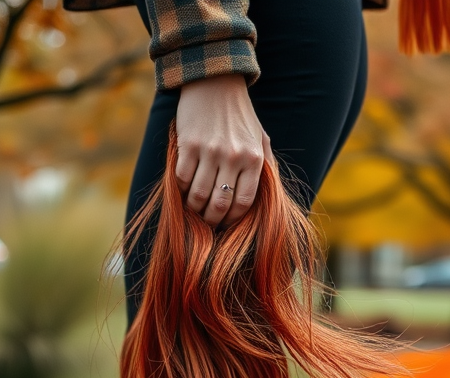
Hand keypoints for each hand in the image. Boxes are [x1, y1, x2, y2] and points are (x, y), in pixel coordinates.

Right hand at [174, 74, 276, 227]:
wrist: (215, 82)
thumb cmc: (240, 115)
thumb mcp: (260, 138)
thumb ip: (266, 165)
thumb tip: (269, 195)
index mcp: (254, 159)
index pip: (244, 202)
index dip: (233, 219)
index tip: (226, 223)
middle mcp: (233, 157)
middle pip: (220, 204)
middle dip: (212, 220)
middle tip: (207, 222)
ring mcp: (209, 151)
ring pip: (198, 195)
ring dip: (194, 209)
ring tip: (194, 210)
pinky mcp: (188, 145)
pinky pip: (181, 179)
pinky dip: (180, 190)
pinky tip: (183, 190)